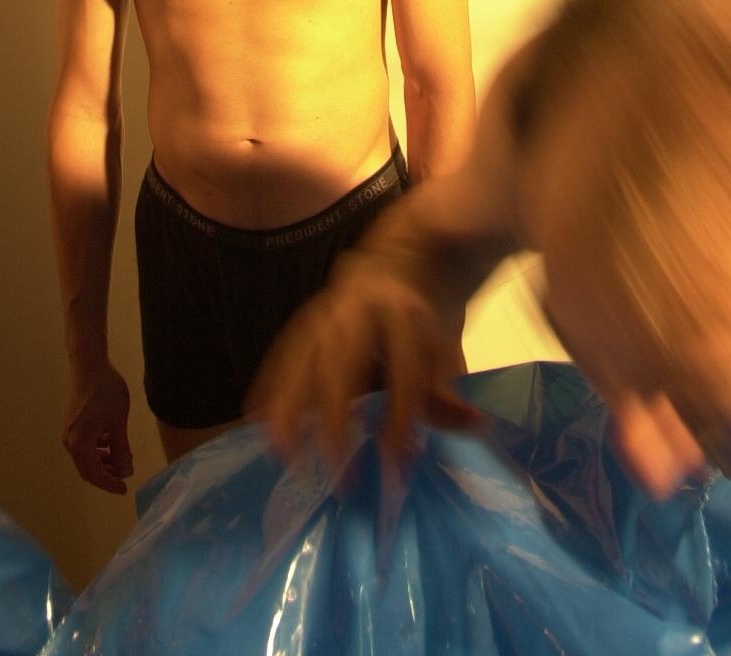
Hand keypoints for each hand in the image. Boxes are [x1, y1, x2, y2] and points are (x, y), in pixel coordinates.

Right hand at [63, 360, 132, 492]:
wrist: (88, 364)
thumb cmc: (106, 392)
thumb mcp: (118, 422)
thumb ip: (121, 450)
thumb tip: (125, 472)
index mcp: (80, 444)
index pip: (94, 475)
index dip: (110, 484)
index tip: (124, 489)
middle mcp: (69, 441)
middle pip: (88, 467)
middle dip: (107, 473)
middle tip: (125, 476)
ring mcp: (69, 431)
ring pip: (86, 455)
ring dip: (103, 460)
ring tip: (122, 457)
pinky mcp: (71, 421)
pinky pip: (84, 443)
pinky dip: (98, 447)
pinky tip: (111, 440)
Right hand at [249, 249, 478, 471]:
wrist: (397, 262)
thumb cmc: (421, 323)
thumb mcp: (443, 350)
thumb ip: (447, 392)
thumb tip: (475, 427)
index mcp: (402, 313)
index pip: (401, 371)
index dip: (400, 418)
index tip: (396, 464)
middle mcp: (359, 310)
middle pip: (343, 365)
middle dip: (336, 417)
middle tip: (335, 467)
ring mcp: (326, 313)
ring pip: (303, 358)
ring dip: (289, 406)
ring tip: (280, 450)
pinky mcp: (305, 321)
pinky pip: (283, 353)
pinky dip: (269, 384)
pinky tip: (255, 416)